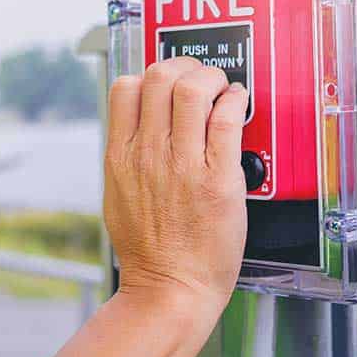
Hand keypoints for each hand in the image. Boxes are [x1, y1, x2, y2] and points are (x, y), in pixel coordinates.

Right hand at [104, 58, 249, 316]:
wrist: (171, 289)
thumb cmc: (149, 253)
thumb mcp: (118, 196)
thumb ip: (127, 157)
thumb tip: (140, 126)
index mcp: (120, 157)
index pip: (125, 87)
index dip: (148, 75)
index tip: (166, 82)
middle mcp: (148, 154)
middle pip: (159, 77)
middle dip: (183, 67)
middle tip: (198, 78)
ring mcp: (183, 164)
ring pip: (192, 89)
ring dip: (211, 78)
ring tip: (221, 88)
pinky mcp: (218, 178)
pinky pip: (227, 119)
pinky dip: (235, 100)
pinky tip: (237, 104)